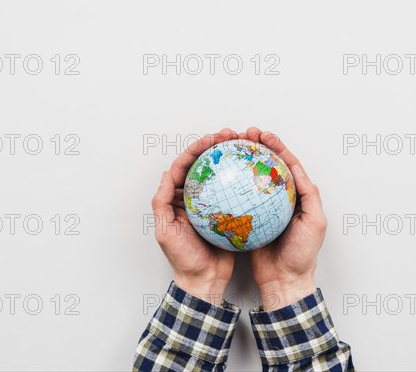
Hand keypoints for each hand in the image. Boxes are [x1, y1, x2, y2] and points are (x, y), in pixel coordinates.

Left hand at [151, 128, 238, 304]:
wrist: (205, 280)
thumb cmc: (183, 259)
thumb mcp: (166, 232)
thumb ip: (162, 203)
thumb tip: (166, 174)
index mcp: (176, 199)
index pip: (184, 167)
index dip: (195, 150)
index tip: (210, 141)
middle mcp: (192, 198)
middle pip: (203, 165)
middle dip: (214, 146)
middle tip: (229, 135)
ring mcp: (210, 204)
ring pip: (219, 175)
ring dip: (229, 158)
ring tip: (243, 144)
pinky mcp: (226, 213)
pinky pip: (234, 192)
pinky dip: (241, 179)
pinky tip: (253, 171)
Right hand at [241, 127, 326, 310]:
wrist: (284, 281)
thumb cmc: (303, 255)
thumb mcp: (315, 222)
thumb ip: (309, 195)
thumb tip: (297, 169)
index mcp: (297, 195)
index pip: (286, 163)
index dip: (275, 146)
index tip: (262, 135)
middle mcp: (279, 197)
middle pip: (266, 165)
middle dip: (255, 146)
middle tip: (242, 135)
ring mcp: (262, 207)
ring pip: (249, 178)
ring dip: (241, 161)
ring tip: (229, 148)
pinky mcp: (248, 219)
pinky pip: (237, 198)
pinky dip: (228, 186)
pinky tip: (218, 177)